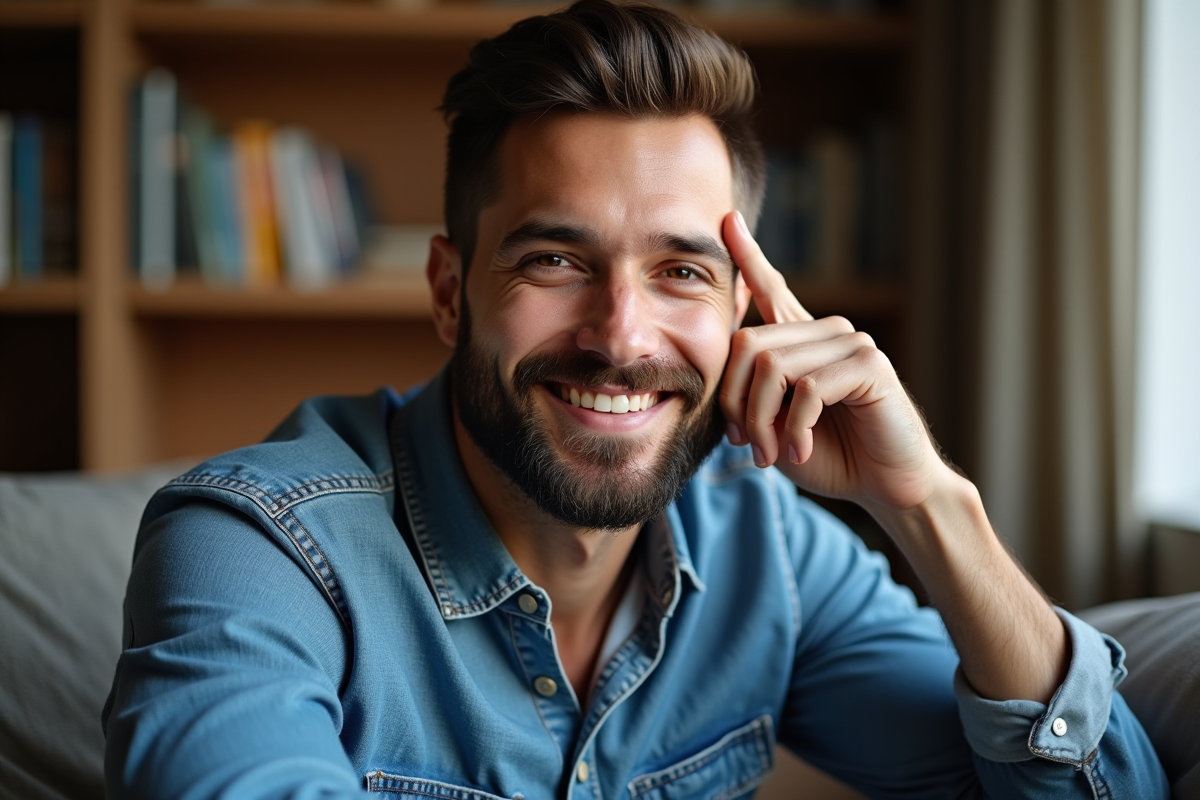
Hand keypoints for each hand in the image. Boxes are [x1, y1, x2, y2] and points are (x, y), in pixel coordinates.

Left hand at [719, 211, 948, 511]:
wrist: (885, 485)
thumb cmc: (828, 456)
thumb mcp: (775, 425)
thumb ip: (751, 395)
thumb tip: (723, 379)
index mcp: (803, 342)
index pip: (771, 289)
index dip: (748, 256)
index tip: (727, 220)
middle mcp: (826, 331)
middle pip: (748, 343)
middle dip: (734, 402)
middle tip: (745, 444)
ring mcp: (851, 342)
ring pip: (772, 367)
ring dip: (762, 421)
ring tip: (771, 455)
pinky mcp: (870, 364)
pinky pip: (806, 388)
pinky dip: (793, 428)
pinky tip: (799, 451)